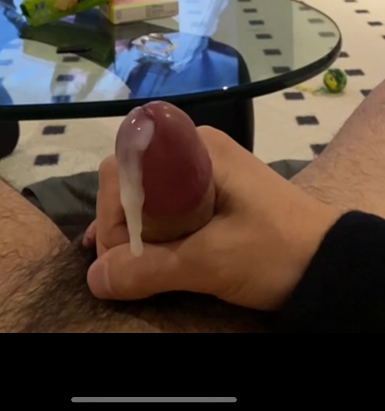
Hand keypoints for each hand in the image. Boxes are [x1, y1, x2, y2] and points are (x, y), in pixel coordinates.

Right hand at [86, 127, 340, 310]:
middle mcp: (196, 151)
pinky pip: (168, 207)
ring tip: (121, 270)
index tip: (114, 252)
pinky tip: (135, 259)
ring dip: (132, 232)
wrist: (332, 264)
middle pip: (135, 179)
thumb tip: (93, 278)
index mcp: (195, 148)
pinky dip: (150, 233)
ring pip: (149, 195)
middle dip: (119, 224)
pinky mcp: (215, 196)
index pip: (128, 166)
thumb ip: (149, 269)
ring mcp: (206, 172)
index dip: (113, 210)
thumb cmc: (273, 251)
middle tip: (119, 269)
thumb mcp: (208, 262)